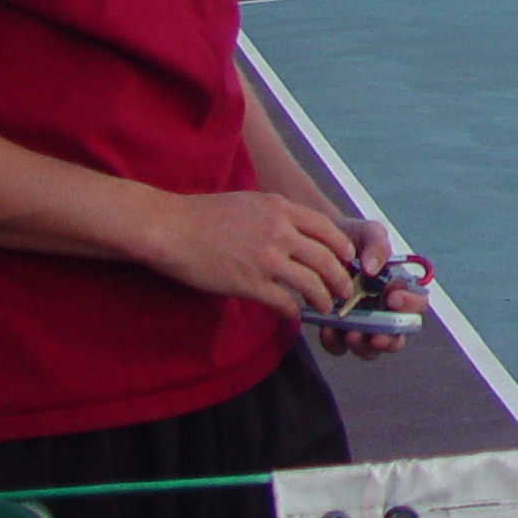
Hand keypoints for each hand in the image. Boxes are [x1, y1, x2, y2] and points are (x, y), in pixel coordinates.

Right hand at [141, 190, 356, 318]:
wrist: (170, 228)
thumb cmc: (203, 215)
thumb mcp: (250, 202)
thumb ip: (276, 214)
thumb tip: (295, 229)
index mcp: (280, 209)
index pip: (327, 228)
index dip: (342, 247)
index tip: (347, 259)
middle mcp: (279, 231)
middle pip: (327, 258)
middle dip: (341, 278)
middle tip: (344, 290)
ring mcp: (265, 258)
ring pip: (311, 282)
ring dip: (324, 298)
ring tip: (327, 306)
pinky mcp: (248, 283)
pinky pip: (284, 301)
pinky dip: (294, 311)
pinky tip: (295, 315)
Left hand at [314, 216, 424, 360]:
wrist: (314, 244)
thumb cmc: (349, 238)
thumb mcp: (366, 232)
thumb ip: (377, 244)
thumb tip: (373, 269)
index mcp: (399, 288)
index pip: (417, 304)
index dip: (411, 305)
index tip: (393, 298)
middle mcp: (384, 310)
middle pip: (399, 336)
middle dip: (389, 339)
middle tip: (375, 334)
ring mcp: (361, 323)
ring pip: (372, 349)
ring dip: (363, 346)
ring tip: (350, 335)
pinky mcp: (337, 331)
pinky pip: (340, 347)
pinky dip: (335, 343)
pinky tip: (327, 329)